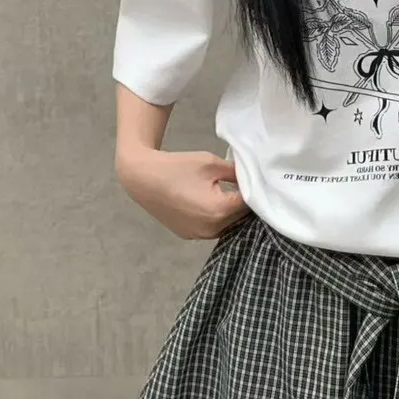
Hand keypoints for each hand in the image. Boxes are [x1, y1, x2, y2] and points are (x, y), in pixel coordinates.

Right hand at [116, 148, 249, 240]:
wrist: (143, 178)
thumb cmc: (178, 167)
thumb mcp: (212, 163)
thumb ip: (237, 172)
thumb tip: (253, 177)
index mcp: (220, 210)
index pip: (251, 205)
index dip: (255, 192)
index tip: (256, 182)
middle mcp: (211, 229)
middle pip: (240, 218)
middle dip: (244, 204)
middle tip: (242, 187)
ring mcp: (199, 235)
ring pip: (227, 226)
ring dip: (230, 214)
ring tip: (227, 195)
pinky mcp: (189, 236)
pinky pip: (212, 229)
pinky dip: (216, 219)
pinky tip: (211, 204)